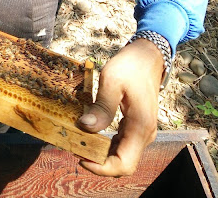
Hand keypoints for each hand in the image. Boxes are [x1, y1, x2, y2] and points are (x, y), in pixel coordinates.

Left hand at [78, 38, 163, 176]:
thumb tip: (85, 127)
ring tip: (81, 142)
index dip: (102, 168)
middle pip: (123, 163)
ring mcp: (143, 131)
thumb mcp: (112, 82)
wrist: (147, 56)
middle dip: (100, 162)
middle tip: (77, 149)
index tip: (81, 158)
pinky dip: (108, 145)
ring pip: (123, 155)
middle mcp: (145, 134)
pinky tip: (92, 134)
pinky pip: (124, 144)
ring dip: (103, 154)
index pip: (124, 164)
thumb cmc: (130, 66)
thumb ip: (101, 107)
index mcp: (140, 127)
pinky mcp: (138, 125)